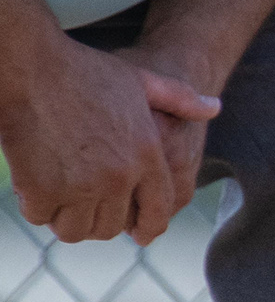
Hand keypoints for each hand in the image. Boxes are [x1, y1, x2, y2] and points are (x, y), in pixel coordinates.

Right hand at [0, 37, 223, 244]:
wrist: (32, 67)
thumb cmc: (85, 71)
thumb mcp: (142, 80)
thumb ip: (180, 99)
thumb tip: (215, 108)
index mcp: (148, 155)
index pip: (158, 209)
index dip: (148, 225)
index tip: (139, 234)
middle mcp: (119, 177)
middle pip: (112, 227)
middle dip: (100, 222)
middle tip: (85, 208)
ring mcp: (80, 185)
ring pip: (76, 230)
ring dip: (68, 220)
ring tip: (61, 203)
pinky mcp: (41, 189)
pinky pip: (41, 217)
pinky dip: (37, 209)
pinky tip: (35, 192)